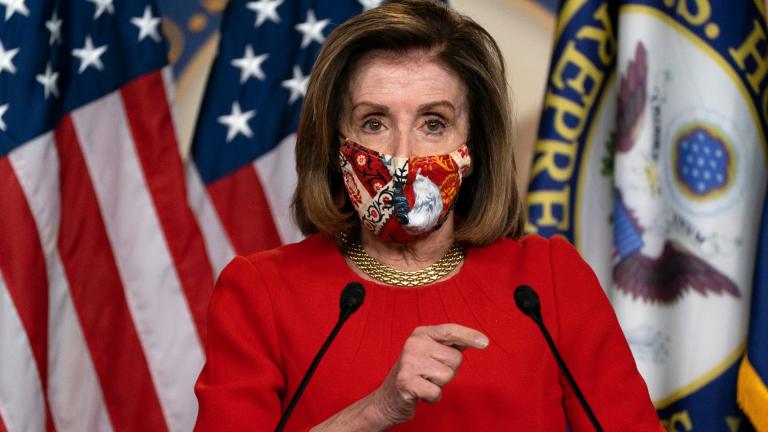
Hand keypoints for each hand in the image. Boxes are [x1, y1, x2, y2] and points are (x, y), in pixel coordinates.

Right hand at [371, 324, 488, 425]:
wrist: (389, 397)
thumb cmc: (417, 373)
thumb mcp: (431, 353)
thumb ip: (451, 345)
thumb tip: (478, 339)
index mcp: (421, 333)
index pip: (450, 330)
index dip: (468, 335)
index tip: (485, 342)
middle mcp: (414, 343)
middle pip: (455, 358)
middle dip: (449, 371)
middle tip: (431, 374)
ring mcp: (408, 362)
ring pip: (447, 375)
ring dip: (440, 385)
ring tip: (425, 382)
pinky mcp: (406, 382)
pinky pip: (437, 392)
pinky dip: (433, 398)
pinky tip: (421, 394)